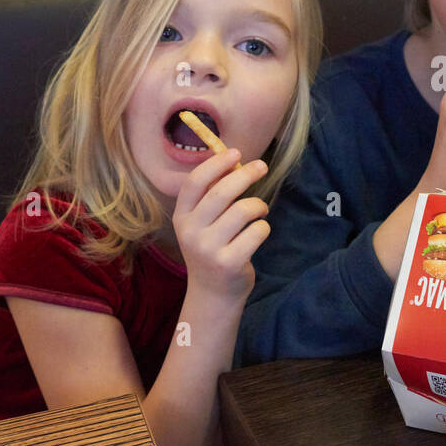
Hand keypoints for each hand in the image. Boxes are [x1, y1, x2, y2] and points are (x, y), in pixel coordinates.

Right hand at [172, 149, 269, 301]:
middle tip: (261, 167)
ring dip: (259, 206)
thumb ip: (212, 196)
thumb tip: (235, 161)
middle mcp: (191, 231)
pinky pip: (257, 232)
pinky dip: (263, 227)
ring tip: (260, 211)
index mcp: (182, 216)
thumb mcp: (202, 223)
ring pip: (244, 210)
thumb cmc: (212, 248)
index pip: (195, 182)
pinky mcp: (229, 263)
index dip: (216, 164)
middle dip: (245, 174)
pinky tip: (258, 232)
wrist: (212, 293)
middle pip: (222, 192)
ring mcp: (208, 248)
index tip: (236, 152)